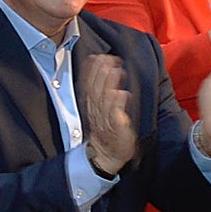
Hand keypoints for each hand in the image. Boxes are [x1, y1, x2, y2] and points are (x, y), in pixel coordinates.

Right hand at [82, 54, 135, 174]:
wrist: (105, 155)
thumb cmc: (105, 131)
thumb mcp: (99, 111)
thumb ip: (102, 94)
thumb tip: (107, 75)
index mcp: (91, 106)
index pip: (89, 85)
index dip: (92, 71)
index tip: (97, 57)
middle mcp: (96, 111)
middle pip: (96, 89)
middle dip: (100, 73)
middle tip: (106, 58)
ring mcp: (105, 119)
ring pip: (105, 99)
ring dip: (109, 84)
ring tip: (115, 70)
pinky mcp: (116, 128)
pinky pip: (115, 115)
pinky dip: (117, 104)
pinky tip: (121, 93)